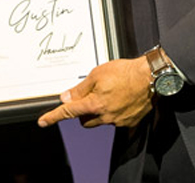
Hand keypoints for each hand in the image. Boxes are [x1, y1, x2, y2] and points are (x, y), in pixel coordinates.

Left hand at [37, 57, 153, 128]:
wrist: (150, 77)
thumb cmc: (126, 72)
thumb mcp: (98, 74)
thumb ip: (81, 88)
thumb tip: (67, 97)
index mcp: (95, 103)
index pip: (68, 112)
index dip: (53, 117)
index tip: (43, 121)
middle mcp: (105, 116)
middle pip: (84, 120)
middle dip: (83, 111)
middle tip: (91, 96)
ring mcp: (118, 121)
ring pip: (99, 121)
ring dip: (98, 112)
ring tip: (110, 94)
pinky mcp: (129, 122)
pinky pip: (115, 121)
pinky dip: (114, 112)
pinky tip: (121, 100)